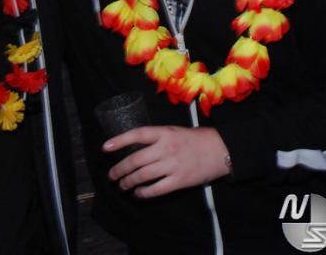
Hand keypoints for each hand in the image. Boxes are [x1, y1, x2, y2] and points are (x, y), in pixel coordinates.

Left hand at [104, 125, 230, 197]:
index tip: (105, 147)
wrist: (220, 149)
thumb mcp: (173, 131)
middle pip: (136, 159)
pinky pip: (157, 189)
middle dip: (120, 169)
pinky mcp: (180, 180)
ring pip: (143, 175)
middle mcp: (166, 148)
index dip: (119, 140)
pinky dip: (144, 193)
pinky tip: (138, 194)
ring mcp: (173, 165)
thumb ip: (156, 138)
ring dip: (129, 182)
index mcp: (163, 132)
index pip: (137, 134)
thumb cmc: (194, 139)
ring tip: (121, 185)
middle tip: (111, 175)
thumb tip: (134, 147)